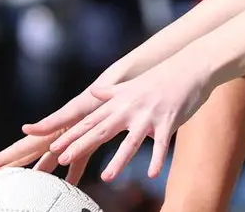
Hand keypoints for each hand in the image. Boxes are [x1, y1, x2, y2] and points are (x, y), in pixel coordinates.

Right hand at [0, 88, 101, 184]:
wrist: (123, 81)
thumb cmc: (100, 92)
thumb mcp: (77, 108)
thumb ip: (52, 121)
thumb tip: (25, 129)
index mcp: (54, 126)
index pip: (25, 146)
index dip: (5, 158)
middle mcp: (60, 132)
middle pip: (32, 153)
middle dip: (12, 166)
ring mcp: (73, 136)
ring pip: (51, 159)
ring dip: (40, 172)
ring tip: (28, 187)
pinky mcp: (89, 139)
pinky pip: (78, 160)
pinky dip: (74, 173)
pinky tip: (70, 185)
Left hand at [48, 58, 211, 183]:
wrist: (190, 66)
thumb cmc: (162, 77)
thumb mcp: (133, 83)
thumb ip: (112, 92)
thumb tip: (94, 92)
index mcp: (120, 101)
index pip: (91, 120)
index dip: (72, 134)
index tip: (54, 147)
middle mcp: (131, 108)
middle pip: (102, 130)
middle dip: (82, 145)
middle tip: (63, 159)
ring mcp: (149, 115)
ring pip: (131, 141)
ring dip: (119, 160)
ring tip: (106, 178)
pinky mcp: (169, 121)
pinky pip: (162, 144)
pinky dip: (158, 159)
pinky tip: (153, 174)